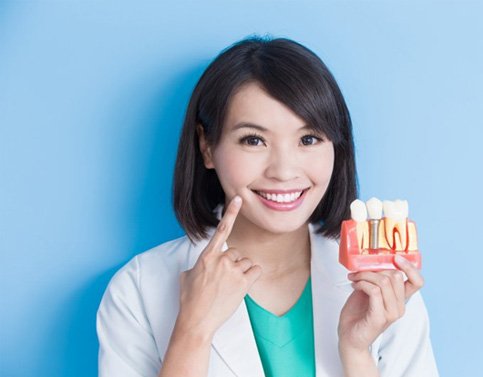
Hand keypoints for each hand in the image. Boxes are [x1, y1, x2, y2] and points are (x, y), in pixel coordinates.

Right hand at [176, 196, 262, 340]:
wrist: (197, 320)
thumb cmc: (190, 300)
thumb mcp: (186, 276)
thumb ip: (197, 265)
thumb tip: (199, 266)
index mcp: (207, 255)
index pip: (221, 229)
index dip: (230, 212)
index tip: (238, 199)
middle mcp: (221, 259)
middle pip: (236, 252)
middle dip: (232, 264)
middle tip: (223, 280)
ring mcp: (233, 270)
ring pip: (247, 262)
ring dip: (242, 272)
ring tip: (229, 286)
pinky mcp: (244, 283)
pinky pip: (256, 271)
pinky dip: (252, 277)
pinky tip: (242, 285)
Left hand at [338, 255, 423, 352]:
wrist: (349, 336)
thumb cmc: (358, 313)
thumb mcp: (368, 291)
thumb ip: (376, 279)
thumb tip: (374, 262)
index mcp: (399, 299)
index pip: (417, 282)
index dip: (410, 267)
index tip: (395, 257)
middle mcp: (399, 306)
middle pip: (396, 276)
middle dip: (374, 268)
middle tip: (359, 272)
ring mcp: (391, 313)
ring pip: (384, 281)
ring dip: (364, 275)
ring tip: (354, 278)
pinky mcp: (379, 317)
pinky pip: (374, 291)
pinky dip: (362, 283)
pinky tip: (355, 286)